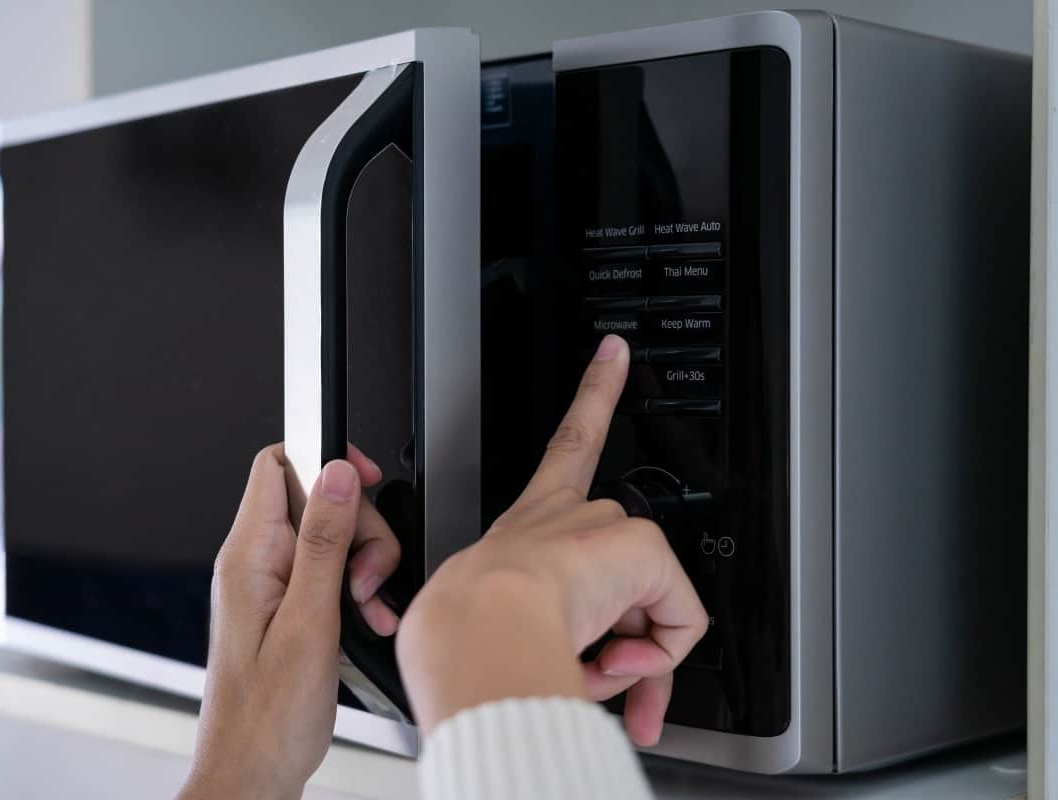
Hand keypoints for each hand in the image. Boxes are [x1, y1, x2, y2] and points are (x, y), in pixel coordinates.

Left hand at [179, 444, 400, 799]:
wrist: (253, 772)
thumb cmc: (268, 718)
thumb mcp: (309, 622)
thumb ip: (324, 542)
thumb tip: (336, 474)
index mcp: (248, 555)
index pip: (278, 463)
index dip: (325, 459)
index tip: (364, 480)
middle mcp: (254, 563)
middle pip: (318, 499)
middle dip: (359, 529)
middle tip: (366, 576)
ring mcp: (269, 585)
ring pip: (331, 537)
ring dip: (363, 566)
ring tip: (366, 607)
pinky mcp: (286, 607)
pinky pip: (327, 575)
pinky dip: (355, 592)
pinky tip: (365, 620)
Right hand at [396, 334, 708, 745]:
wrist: (478, 630)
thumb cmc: (472, 637)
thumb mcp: (501, 635)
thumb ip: (552, 644)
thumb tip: (597, 672)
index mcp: (529, 524)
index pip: (565, 450)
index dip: (592, 394)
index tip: (613, 352)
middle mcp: (568, 517)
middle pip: (623, 558)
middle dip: (625, 633)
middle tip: (598, 669)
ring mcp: (604, 529)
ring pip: (648, 604)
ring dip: (634, 655)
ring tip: (592, 669)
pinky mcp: (640, 549)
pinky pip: (680, 621)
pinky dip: (660, 655)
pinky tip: (617, 660)